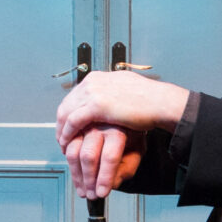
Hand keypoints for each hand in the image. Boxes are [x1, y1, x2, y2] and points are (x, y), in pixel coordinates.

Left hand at [54, 70, 190, 143]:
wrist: (160, 102)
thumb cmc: (149, 100)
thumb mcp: (124, 90)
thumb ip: (111, 94)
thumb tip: (106, 101)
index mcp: (98, 77)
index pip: (74, 95)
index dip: (69, 112)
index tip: (67, 125)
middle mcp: (93, 81)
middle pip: (66, 103)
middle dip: (61, 123)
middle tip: (61, 137)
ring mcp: (93, 92)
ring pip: (66, 112)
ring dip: (61, 130)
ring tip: (63, 144)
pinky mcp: (96, 105)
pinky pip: (73, 121)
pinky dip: (67, 134)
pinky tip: (67, 143)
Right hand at [62, 125, 142, 198]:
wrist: (122, 110)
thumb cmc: (130, 132)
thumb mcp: (137, 150)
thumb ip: (127, 168)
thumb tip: (112, 184)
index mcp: (118, 130)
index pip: (110, 157)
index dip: (104, 178)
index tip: (101, 193)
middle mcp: (100, 124)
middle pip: (88, 155)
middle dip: (88, 180)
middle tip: (91, 194)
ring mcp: (84, 122)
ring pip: (72, 152)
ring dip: (76, 175)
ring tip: (82, 188)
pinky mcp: (73, 122)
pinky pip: (63, 143)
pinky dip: (66, 160)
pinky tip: (74, 169)